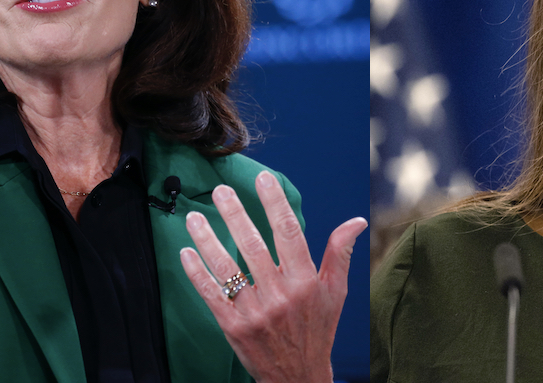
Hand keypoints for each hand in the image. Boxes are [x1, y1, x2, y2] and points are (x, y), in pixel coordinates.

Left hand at [179, 171, 367, 382]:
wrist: (297, 377)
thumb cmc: (317, 330)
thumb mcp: (336, 292)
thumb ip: (340, 253)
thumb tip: (355, 221)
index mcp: (305, 282)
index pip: (289, 233)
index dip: (275, 203)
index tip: (264, 179)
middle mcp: (280, 295)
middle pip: (253, 245)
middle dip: (235, 214)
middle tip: (222, 190)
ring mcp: (254, 311)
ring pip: (227, 268)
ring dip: (208, 239)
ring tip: (195, 217)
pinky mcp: (233, 327)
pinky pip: (211, 294)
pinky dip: (197, 272)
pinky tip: (186, 252)